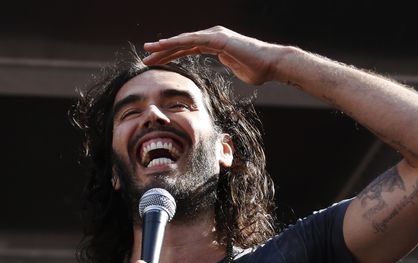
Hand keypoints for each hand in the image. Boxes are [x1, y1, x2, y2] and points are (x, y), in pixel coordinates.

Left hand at [142, 26, 283, 85]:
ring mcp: (214, 36)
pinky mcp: (217, 39)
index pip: (188, 48)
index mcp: (216, 44)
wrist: (272, 65)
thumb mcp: (238, 71)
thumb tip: (230, 70)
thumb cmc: (258, 70)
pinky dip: (177, 43)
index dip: (172, 54)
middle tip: (146, 55)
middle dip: (163, 50)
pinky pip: (192, 41)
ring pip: (184, 40)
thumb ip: (230, 67)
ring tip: (148, 50)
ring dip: (165, 46)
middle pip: (183, 43)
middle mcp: (213, 36)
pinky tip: (164, 46)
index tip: (157, 61)